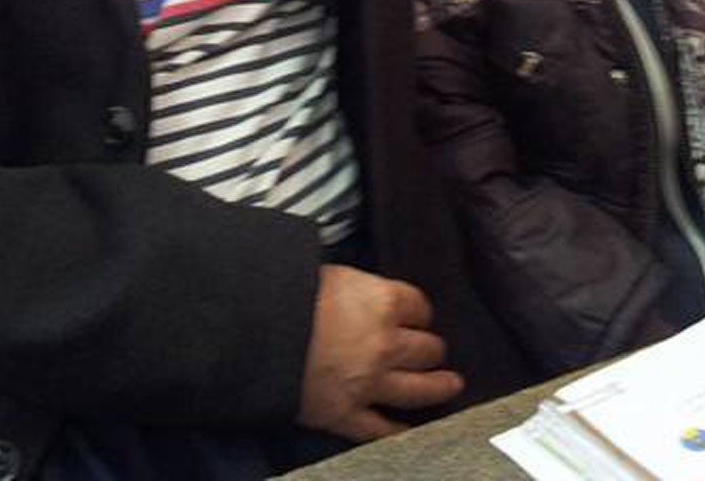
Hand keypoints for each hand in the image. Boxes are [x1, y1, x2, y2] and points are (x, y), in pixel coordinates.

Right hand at [298, 264, 463, 442]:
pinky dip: (399, 431)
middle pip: (427, 348)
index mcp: (383, 302)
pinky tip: (410, 428)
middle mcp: (386, 344)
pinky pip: (382, 429)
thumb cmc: (287, 293)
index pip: (420, 305)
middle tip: (434, 349)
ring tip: (451, 384)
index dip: (420, 311)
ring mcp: (369, 383)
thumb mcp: (331, 273)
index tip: (418, 315)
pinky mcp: (346, 414)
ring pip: (419, 390)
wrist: (253, 330)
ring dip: (439, 387)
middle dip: (432, 348)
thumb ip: (358, 287)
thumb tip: (363, 291)